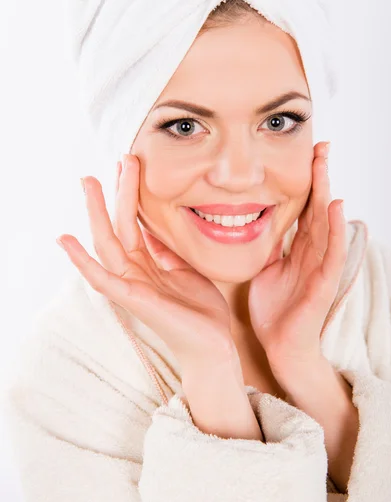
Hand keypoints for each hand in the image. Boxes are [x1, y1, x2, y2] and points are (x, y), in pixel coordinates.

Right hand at [56, 154, 235, 375]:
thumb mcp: (185, 269)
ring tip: (88, 181)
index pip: (135, 222)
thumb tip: (155, 229)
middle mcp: (135, 271)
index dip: (132, 194)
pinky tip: (66, 239)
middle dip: (117, 191)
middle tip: (118, 157)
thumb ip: (166, 250)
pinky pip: (101, 277)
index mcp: (148, 264)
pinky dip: (82, 260)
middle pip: (120, 224)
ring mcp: (131, 284)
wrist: (213, 344)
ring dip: (97, 211)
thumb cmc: (200, 310)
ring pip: (108, 241)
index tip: (131, 166)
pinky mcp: (131, 299)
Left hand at [247, 141, 347, 382]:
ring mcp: (321, 265)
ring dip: (326, 191)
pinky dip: (335, 228)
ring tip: (325, 163)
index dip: (304, 181)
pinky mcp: (324, 282)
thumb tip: (250, 221)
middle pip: (316, 207)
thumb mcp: (265, 268)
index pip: (303, 207)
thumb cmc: (274, 308)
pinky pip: (331, 251)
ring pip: (325, 222)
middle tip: (320, 146)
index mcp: (298, 248)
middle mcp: (312, 251)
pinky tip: (336, 206)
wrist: (280, 344)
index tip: (304, 153)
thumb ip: (266, 245)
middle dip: (318, 176)